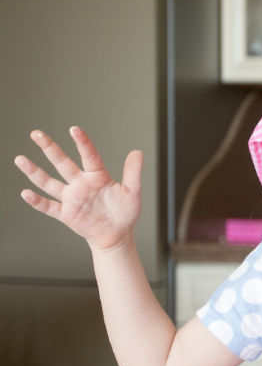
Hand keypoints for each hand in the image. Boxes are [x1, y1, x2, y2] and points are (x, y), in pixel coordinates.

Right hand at [14, 127, 141, 250]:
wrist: (117, 235)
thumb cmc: (124, 213)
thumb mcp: (132, 192)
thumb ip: (133, 173)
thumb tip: (138, 152)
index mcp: (98, 176)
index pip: (89, 156)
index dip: (82, 143)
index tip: (74, 129)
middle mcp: (81, 184)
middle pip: (63, 163)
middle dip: (49, 148)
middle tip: (36, 134)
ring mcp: (71, 198)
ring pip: (49, 182)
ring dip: (35, 172)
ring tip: (20, 159)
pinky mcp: (66, 214)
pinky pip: (48, 206)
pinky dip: (37, 201)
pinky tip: (25, 193)